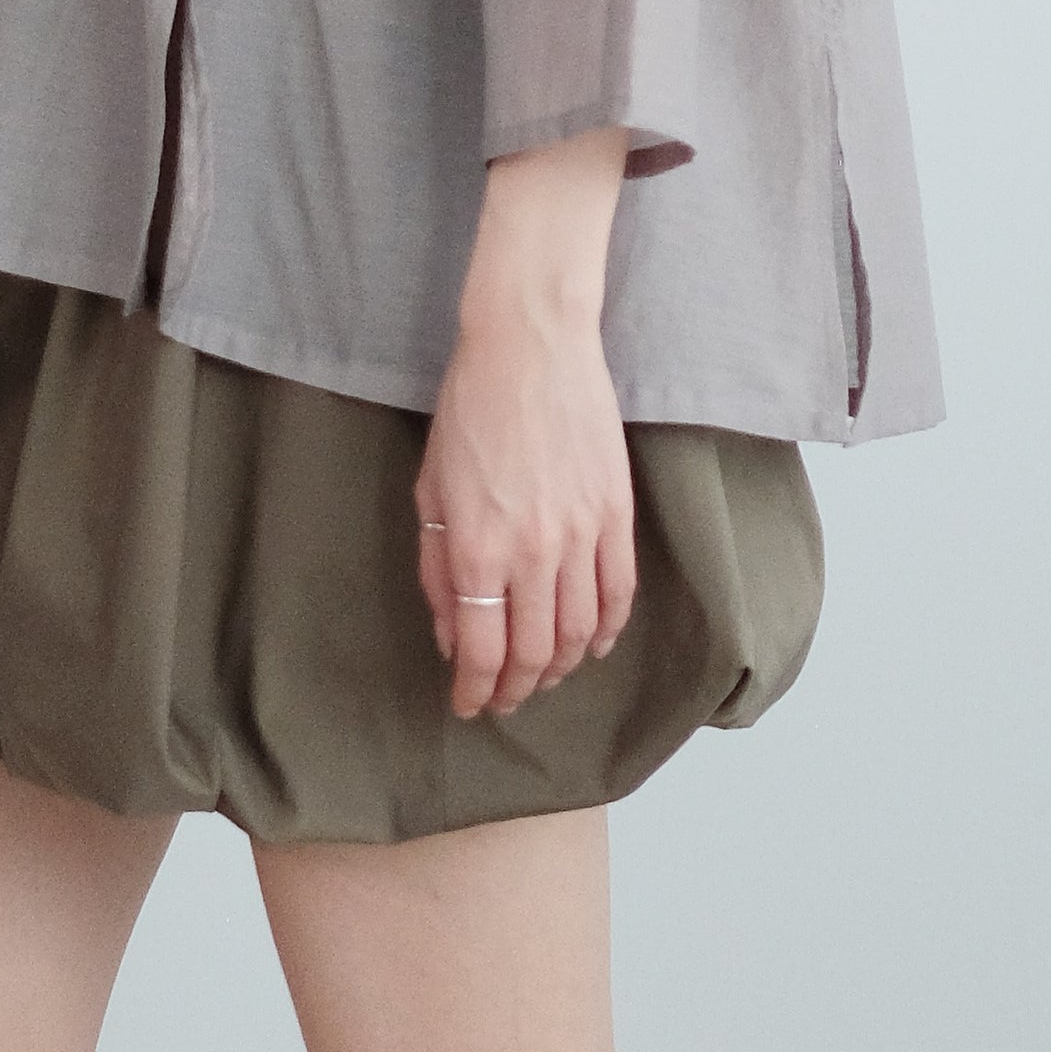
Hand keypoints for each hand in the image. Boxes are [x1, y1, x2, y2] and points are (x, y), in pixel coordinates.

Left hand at [417, 126, 637, 719]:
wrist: (531, 346)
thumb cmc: (470, 412)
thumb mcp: (431, 493)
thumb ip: (439, 570)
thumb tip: (452, 633)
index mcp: (479, 549)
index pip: (481, 650)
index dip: (474, 689)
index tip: (467, 704)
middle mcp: (534, 552)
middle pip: (534, 653)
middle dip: (515, 688)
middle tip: (502, 697)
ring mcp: (583, 534)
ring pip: (579, 633)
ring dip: (558, 667)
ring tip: (541, 676)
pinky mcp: (617, 513)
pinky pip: (619, 592)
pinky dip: (606, 630)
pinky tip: (591, 644)